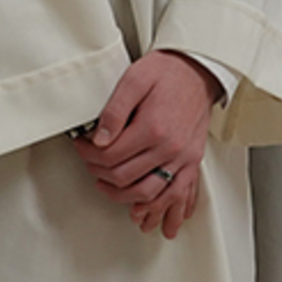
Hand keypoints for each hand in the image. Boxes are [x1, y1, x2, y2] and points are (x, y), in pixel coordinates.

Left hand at [74, 52, 217, 230]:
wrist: (200, 71)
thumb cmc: (168, 72)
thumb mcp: (135, 79)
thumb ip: (114, 110)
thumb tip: (99, 138)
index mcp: (153, 127)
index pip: (110, 155)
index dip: (88, 154)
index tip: (81, 146)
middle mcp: (170, 147)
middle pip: (124, 176)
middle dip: (98, 172)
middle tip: (89, 161)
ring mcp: (183, 158)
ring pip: (147, 193)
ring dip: (121, 195)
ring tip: (106, 186)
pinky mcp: (191, 161)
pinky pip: (175, 194)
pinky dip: (157, 207)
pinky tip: (142, 209)